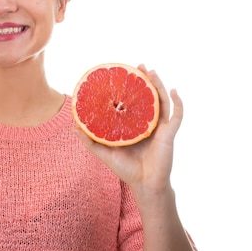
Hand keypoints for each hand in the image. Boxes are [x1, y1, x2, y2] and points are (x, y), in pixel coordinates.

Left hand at [73, 65, 182, 202]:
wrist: (144, 184)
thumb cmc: (126, 169)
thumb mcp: (103, 152)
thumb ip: (89, 140)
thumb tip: (73, 126)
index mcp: (134, 125)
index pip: (132, 102)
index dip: (129, 88)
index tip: (122, 74)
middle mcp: (148, 123)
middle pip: (148, 96)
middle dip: (145, 80)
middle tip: (139, 65)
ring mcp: (160, 127)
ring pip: (162, 101)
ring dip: (159, 84)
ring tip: (152, 70)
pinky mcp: (169, 134)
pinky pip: (177, 115)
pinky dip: (178, 102)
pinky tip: (174, 90)